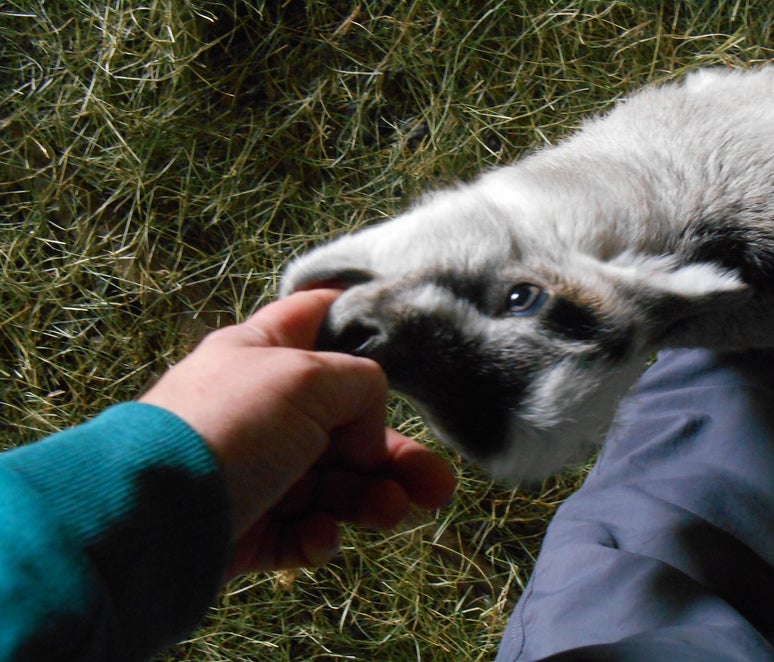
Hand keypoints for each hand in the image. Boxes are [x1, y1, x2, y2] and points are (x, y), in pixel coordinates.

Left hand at [139, 290, 455, 575]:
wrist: (153, 516)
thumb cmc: (231, 425)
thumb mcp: (306, 378)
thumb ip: (359, 381)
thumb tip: (367, 424)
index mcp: (261, 353)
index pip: (316, 319)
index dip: (358, 318)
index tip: (404, 332)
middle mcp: (260, 408)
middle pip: (343, 426)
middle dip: (393, 456)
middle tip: (436, 485)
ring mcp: (255, 469)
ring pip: (332, 484)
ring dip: (371, 499)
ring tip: (394, 512)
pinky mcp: (249, 525)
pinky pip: (301, 529)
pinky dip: (318, 534)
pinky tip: (320, 536)